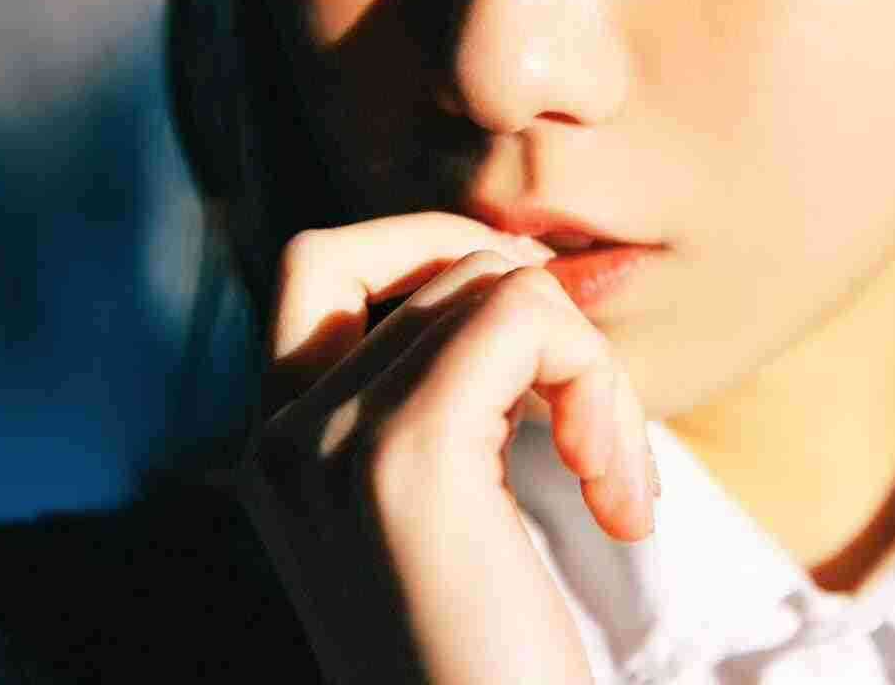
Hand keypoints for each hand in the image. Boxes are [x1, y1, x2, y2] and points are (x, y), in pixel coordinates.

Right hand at [236, 212, 658, 684]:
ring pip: (490, 284)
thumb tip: (510, 270)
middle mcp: (282, 436)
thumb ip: (438, 401)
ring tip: (613, 481)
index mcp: (278, 447)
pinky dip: (599, 386)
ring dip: (591, 368)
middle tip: (593, 422)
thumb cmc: (492, 671)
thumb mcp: (447, 520)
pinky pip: (523, 318)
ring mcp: (330, 443)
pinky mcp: (407, 460)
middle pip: (429, 262)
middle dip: (540, 310)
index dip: (434, 252)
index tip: (533, 339)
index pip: (322, 259)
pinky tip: (616, 499)